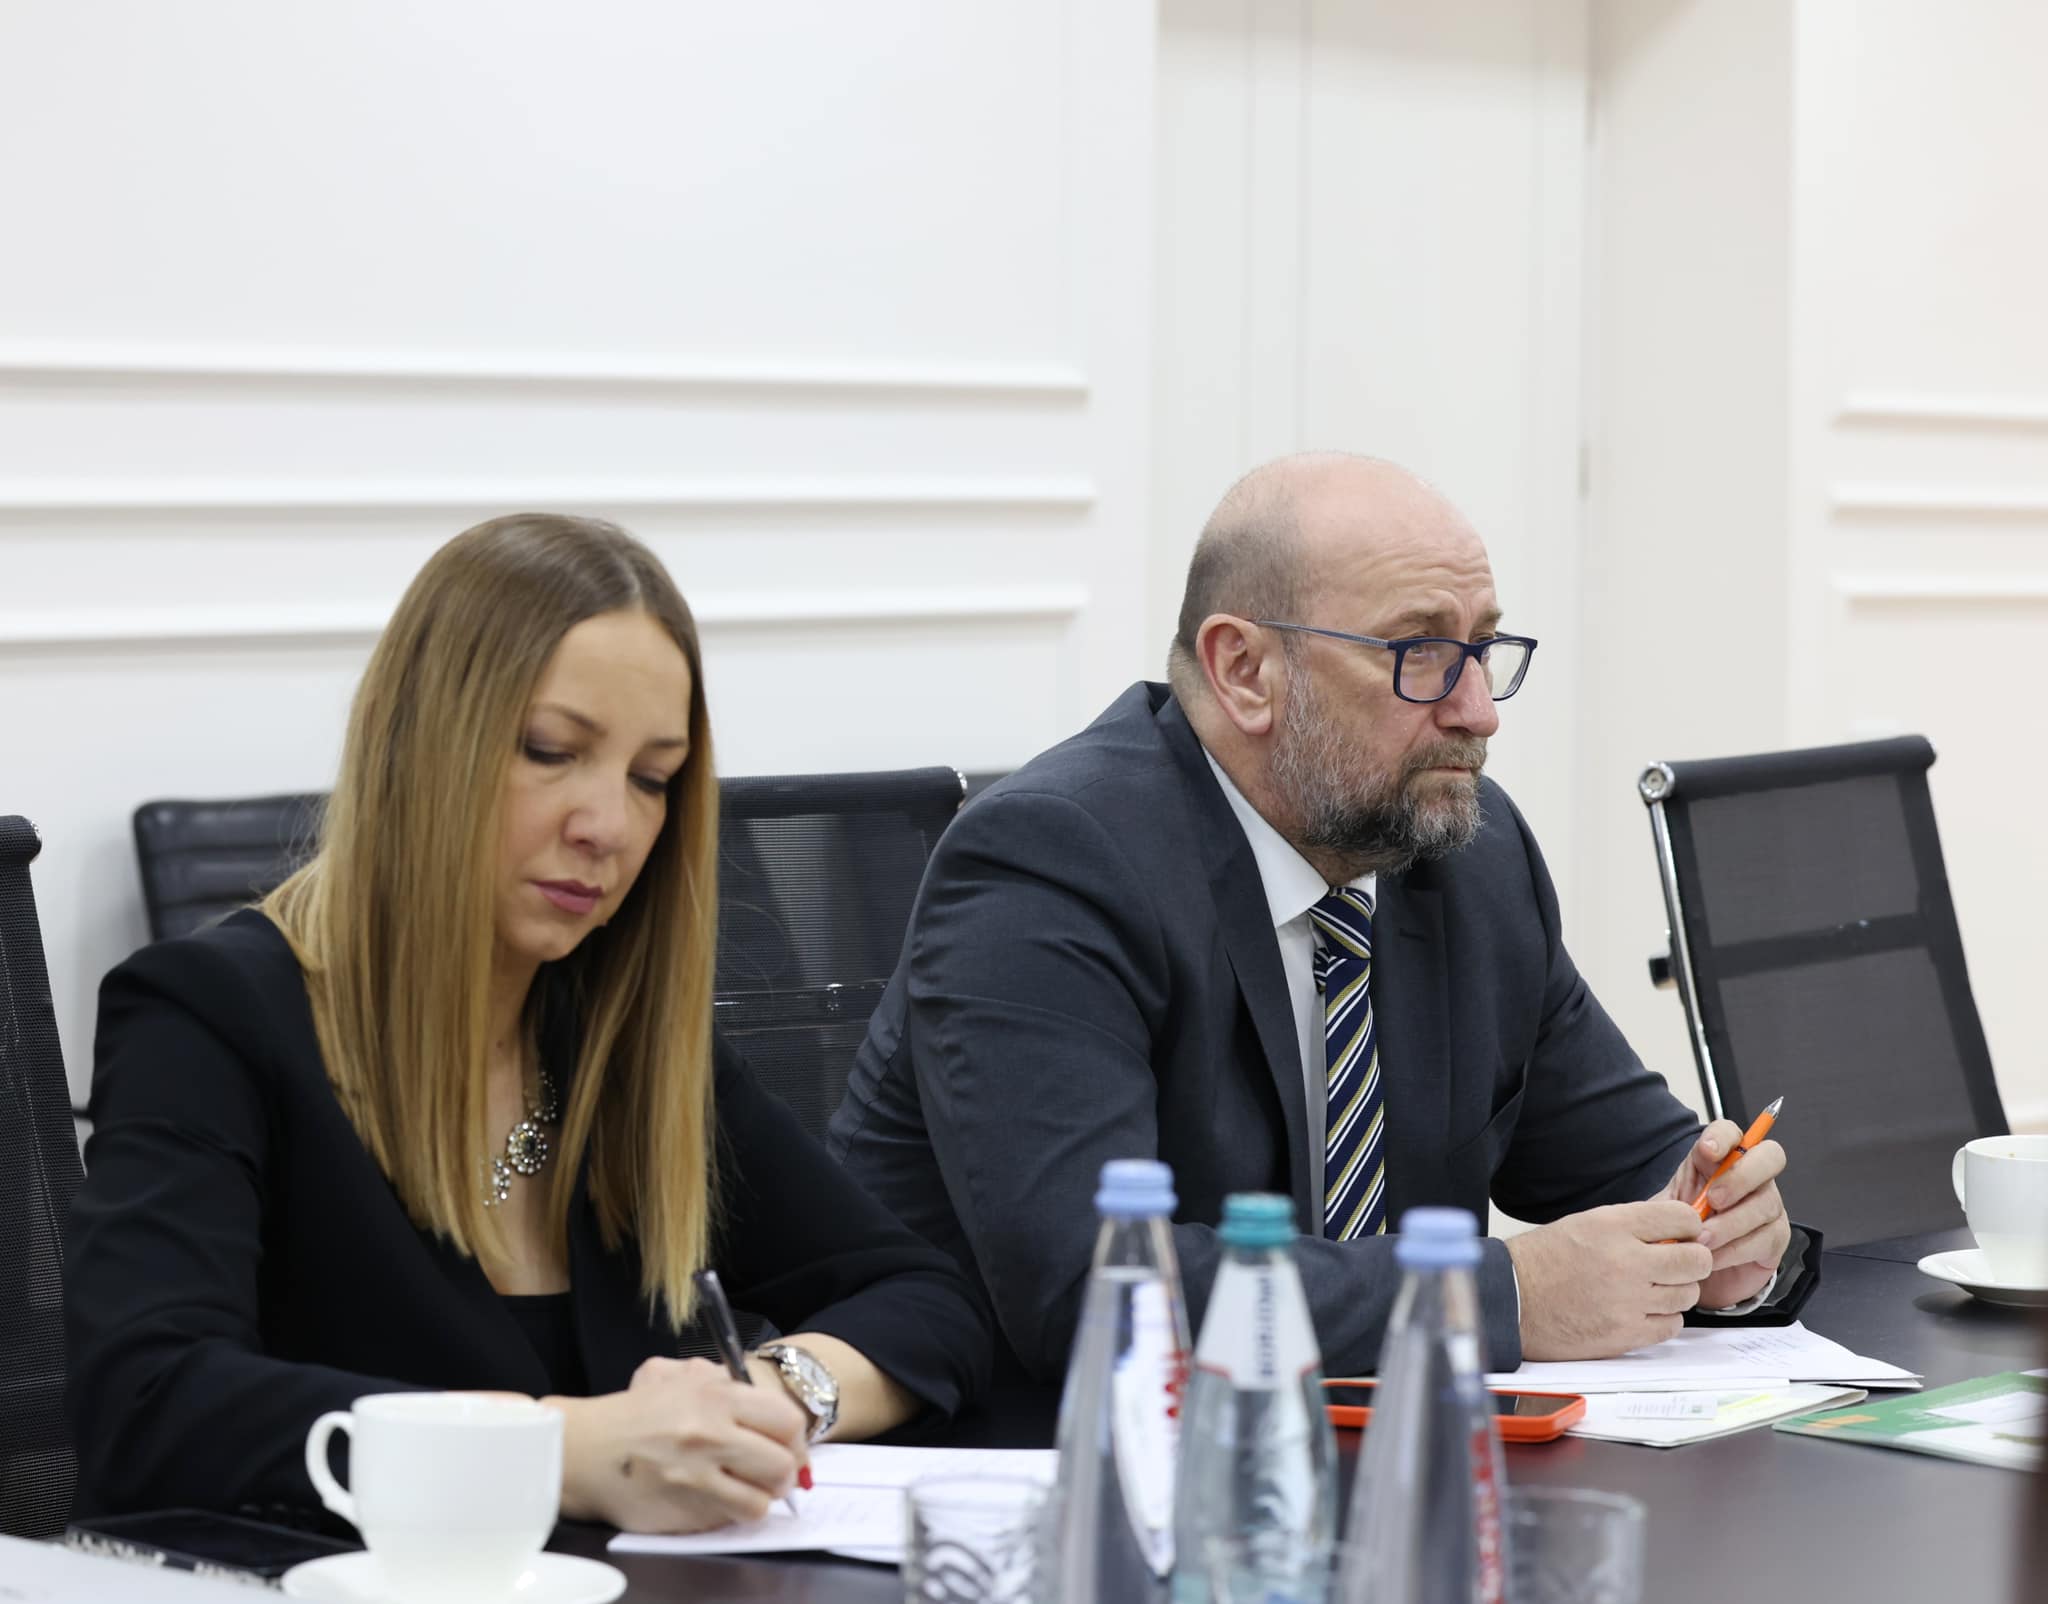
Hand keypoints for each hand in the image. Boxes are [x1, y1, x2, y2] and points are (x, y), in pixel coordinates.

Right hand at [547, 1356, 808, 1532]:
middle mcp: (711, 1435)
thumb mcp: (674, 1374)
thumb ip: (720, 1378)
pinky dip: (735, 1514)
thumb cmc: (632, 1413)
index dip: (795, 1438)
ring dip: (762, 1497)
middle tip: (774, 1473)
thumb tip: (764, 1404)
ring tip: (749, 1490)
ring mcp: (699, 1476)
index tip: (790, 1446)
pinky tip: (721, 1501)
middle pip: (784, 1462)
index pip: (786, 1420)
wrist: (585, 1450)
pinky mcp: (687, 1509)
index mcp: (714, 1396)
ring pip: (764, 1499)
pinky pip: (733, 1519)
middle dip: (787, 1472)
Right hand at [1506, 1201, 1714, 1359]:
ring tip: (1651, 1288)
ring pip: (1687, 1295)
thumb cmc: (1546, 1259)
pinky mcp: (1626, 1334)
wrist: (1513, 1298)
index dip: (1688, 1226)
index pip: (1682, 1219)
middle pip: (1696, 1261)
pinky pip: (1672, 1325)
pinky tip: (1642, 1310)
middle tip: (1677, 1263)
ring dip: (1676, 1290)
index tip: (1683, 1234)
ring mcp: (1628, 1302)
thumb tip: (1682, 1231)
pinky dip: (1663, 1317)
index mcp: (1613, 1226)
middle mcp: (1626, 1262)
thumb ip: (1635, 1225)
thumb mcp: (1588, 1224)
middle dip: (1693, 1260)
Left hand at [1660, 1122, 1790, 1308]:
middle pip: (1769, 1157)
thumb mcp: (1667, 1211)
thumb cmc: (1684, 1230)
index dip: (1722, 1137)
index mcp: (1720, 1161)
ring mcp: (1769, 1206)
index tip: (1706, 1151)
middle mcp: (1752, 1177)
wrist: (1695, 1266)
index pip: (1731, 1133)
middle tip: (1712, 1200)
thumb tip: (1661, 1207)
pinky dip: (1734, 1250)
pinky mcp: (1776, 1238)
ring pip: (1765, 1204)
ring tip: (1702, 1239)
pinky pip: (1765, 1238)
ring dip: (1730, 1223)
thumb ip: (1667, 1203)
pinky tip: (1712, 1258)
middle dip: (1741, 1177)